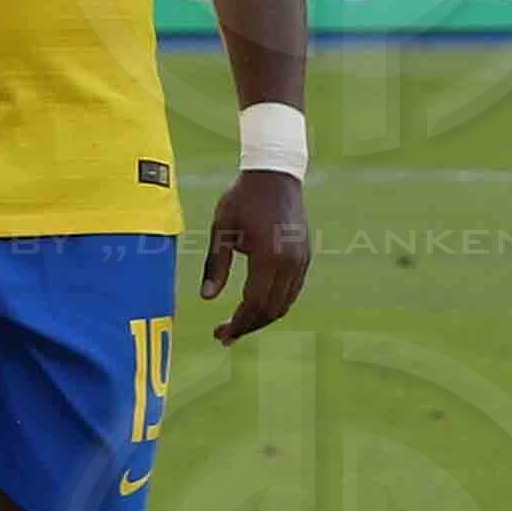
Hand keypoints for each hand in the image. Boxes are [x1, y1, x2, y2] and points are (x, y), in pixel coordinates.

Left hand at [201, 167, 311, 345]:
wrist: (275, 174)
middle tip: (223, 336)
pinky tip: (254, 308)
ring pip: (284, 304)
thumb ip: (215, 265)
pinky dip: (274, 305)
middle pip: (271, 310)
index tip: (220, 335)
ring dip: (261, 319)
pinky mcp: (305, 257)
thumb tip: (206, 298)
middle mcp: (290, 262)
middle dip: (247, 327)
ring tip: (237, 326)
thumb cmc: (242, 199)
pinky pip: (291, 291)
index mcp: (269, 256)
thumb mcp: (221, 229)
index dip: (237, 324)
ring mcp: (301, 260)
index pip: (254, 304)